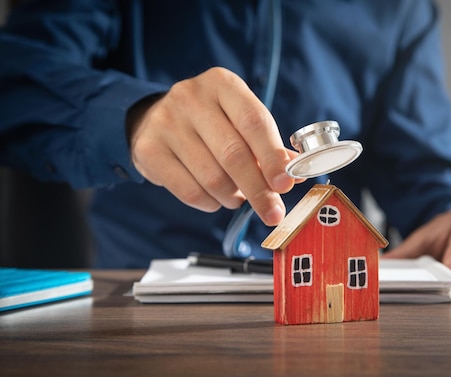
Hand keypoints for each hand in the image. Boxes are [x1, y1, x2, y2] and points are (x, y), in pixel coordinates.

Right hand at [126, 67, 297, 225]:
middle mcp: (191, 97)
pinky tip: (215, 198)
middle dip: (258, 189)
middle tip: (273, 212)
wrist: (153, 120)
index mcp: (222, 84)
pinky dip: (210, 203)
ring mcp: (166, 122)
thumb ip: (269, 146)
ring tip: (238, 197)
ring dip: (233, 197)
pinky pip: (189, 191)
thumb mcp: (240, 121)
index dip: (273, 157)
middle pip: (233, 154)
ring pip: (212, 177)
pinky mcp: (148, 150)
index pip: (254, 122)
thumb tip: (296, 173)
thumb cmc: (210, 123)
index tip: (286, 185)